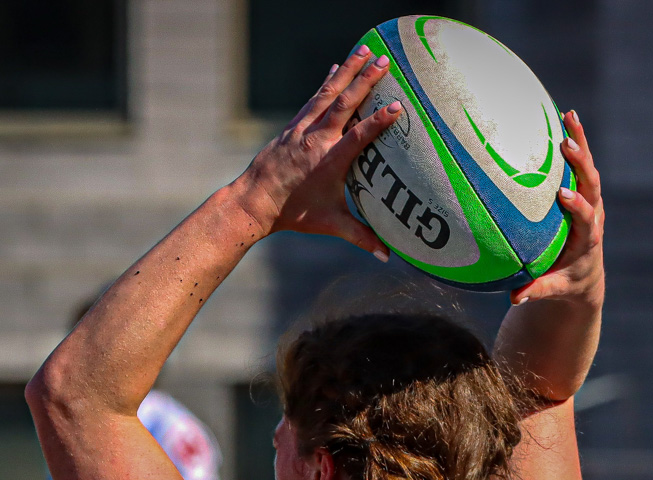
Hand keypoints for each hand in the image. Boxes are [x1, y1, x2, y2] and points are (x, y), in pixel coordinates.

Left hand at [227, 48, 402, 257]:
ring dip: (347, 70)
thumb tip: (387, 257)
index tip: (398, 106)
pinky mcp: (293, 126)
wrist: (254, 203)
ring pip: (327, 94)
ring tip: (364, 50)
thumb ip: (360, 237)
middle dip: (365, 81)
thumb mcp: (330, 225)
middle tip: (384, 61)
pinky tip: (335, 67)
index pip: (359, 136)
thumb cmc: (293, 214)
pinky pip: (313, 99)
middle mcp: (316, 140)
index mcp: (330, 161)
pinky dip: (326, 83)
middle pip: (344, 104)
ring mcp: (302, 129)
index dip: (378, 122)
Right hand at [510, 111, 604, 307]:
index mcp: (588, 238)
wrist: (587, 275)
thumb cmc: (566, 283)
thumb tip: (514, 297)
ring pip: (588, 167)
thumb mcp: (554, 289)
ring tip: (569, 116)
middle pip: (592, 184)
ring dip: (580, 141)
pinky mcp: (584, 192)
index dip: (578, 205)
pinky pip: (579, 164)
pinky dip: (573, 141)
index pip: (587, 218)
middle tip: (566, 144)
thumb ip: (536, 289)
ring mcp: (590, 200)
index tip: (563, 194)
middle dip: (581, 164)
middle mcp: (594, 214)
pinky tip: (560, 119)